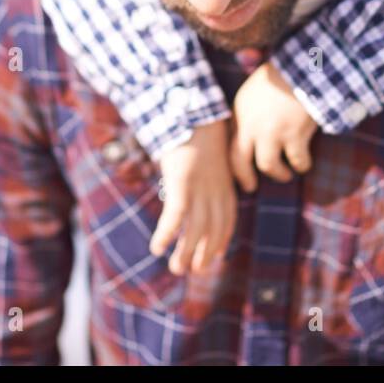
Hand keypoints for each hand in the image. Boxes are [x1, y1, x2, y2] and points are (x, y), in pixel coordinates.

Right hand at [149, 118, 237, 274]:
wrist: (194, 111)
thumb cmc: (199, 132)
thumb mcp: (210, 158)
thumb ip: (209, 176)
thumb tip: (198, 187)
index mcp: (225, 186)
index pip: (226, 222)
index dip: (219, 243)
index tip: (212, 258)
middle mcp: (215, 191)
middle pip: (212, 231)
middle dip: (202, 254)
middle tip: (192, 271)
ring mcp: (199, 188)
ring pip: (194, 230)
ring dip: (185, 252)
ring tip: (176, 268)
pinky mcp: (181, 182)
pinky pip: (175, 215)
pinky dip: (167, 234)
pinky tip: (157, 247)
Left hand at [229, 61, 317, 191]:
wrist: (302, 68)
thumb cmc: (279, 79)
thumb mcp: (251, 95)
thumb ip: (246, 116)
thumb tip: (245, 139)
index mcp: (240, 115)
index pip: (229, 148)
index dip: (234, 167)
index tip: (240, 176)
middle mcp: (252, 126)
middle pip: (241, 163)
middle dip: (245, 179)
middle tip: (251, 188)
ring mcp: (273, 132)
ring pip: (268, 166)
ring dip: (278, 174)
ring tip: (286, 174)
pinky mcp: (294, 135)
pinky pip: (298, 161)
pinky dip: (302, 164)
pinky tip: (304, 163)